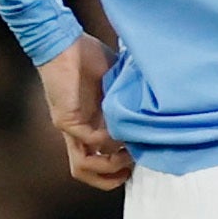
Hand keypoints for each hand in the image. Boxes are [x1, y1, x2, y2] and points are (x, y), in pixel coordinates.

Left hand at [41, 34, 131, 190]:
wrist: (64, 42)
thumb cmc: (90, 56)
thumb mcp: (117, 82)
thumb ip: (128, 99)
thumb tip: (153, 113)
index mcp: (92, 124)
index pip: (100, 159)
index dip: (119, 167)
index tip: (140, 160)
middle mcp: (80, 132)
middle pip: (87, 171)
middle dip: (113, 177)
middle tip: (133, 167)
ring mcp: (71, 128)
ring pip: (83, 166)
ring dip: (108, 166)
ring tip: (127, 157)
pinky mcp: (65, 120)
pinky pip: (88, 142)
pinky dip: (106, 142)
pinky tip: (120, 131)